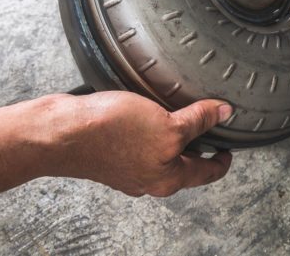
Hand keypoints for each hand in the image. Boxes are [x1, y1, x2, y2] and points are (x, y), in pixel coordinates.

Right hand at [43, 91, 233, 196]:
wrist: (60, 133)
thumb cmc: (110, 133)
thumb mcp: (167, 125)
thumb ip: (197, 121)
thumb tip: (223, 113)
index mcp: (168, 179)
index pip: (207, 173)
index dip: (223, 160)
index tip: (229, 149)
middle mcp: (149, 179)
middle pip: (185, 164)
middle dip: (199, 145)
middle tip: (210, 125)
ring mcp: (128, 168)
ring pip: (161, 153)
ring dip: (174, 135)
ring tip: (183, 113)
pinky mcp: (111, 154)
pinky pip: (141, 143)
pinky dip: (151, 130)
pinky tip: (150, 111)